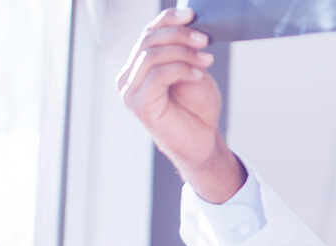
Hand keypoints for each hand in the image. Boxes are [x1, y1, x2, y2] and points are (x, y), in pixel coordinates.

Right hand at [117, 8, 244, 202]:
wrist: (203, 140)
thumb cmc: (197, 107)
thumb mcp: (193, 69)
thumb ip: (183, 50)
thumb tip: (187, 23)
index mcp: (139, 65)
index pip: (148, 32)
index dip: (168, 19)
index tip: (192, 14)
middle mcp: (129, 76)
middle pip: (148, 40)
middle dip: (180, 35)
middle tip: (205, 40)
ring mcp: (130, 92)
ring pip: (152, 56)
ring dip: (183, 53)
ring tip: (206, 60)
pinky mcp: (139, 105)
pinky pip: (157, 76)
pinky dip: (181, 69)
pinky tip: (199, 74)